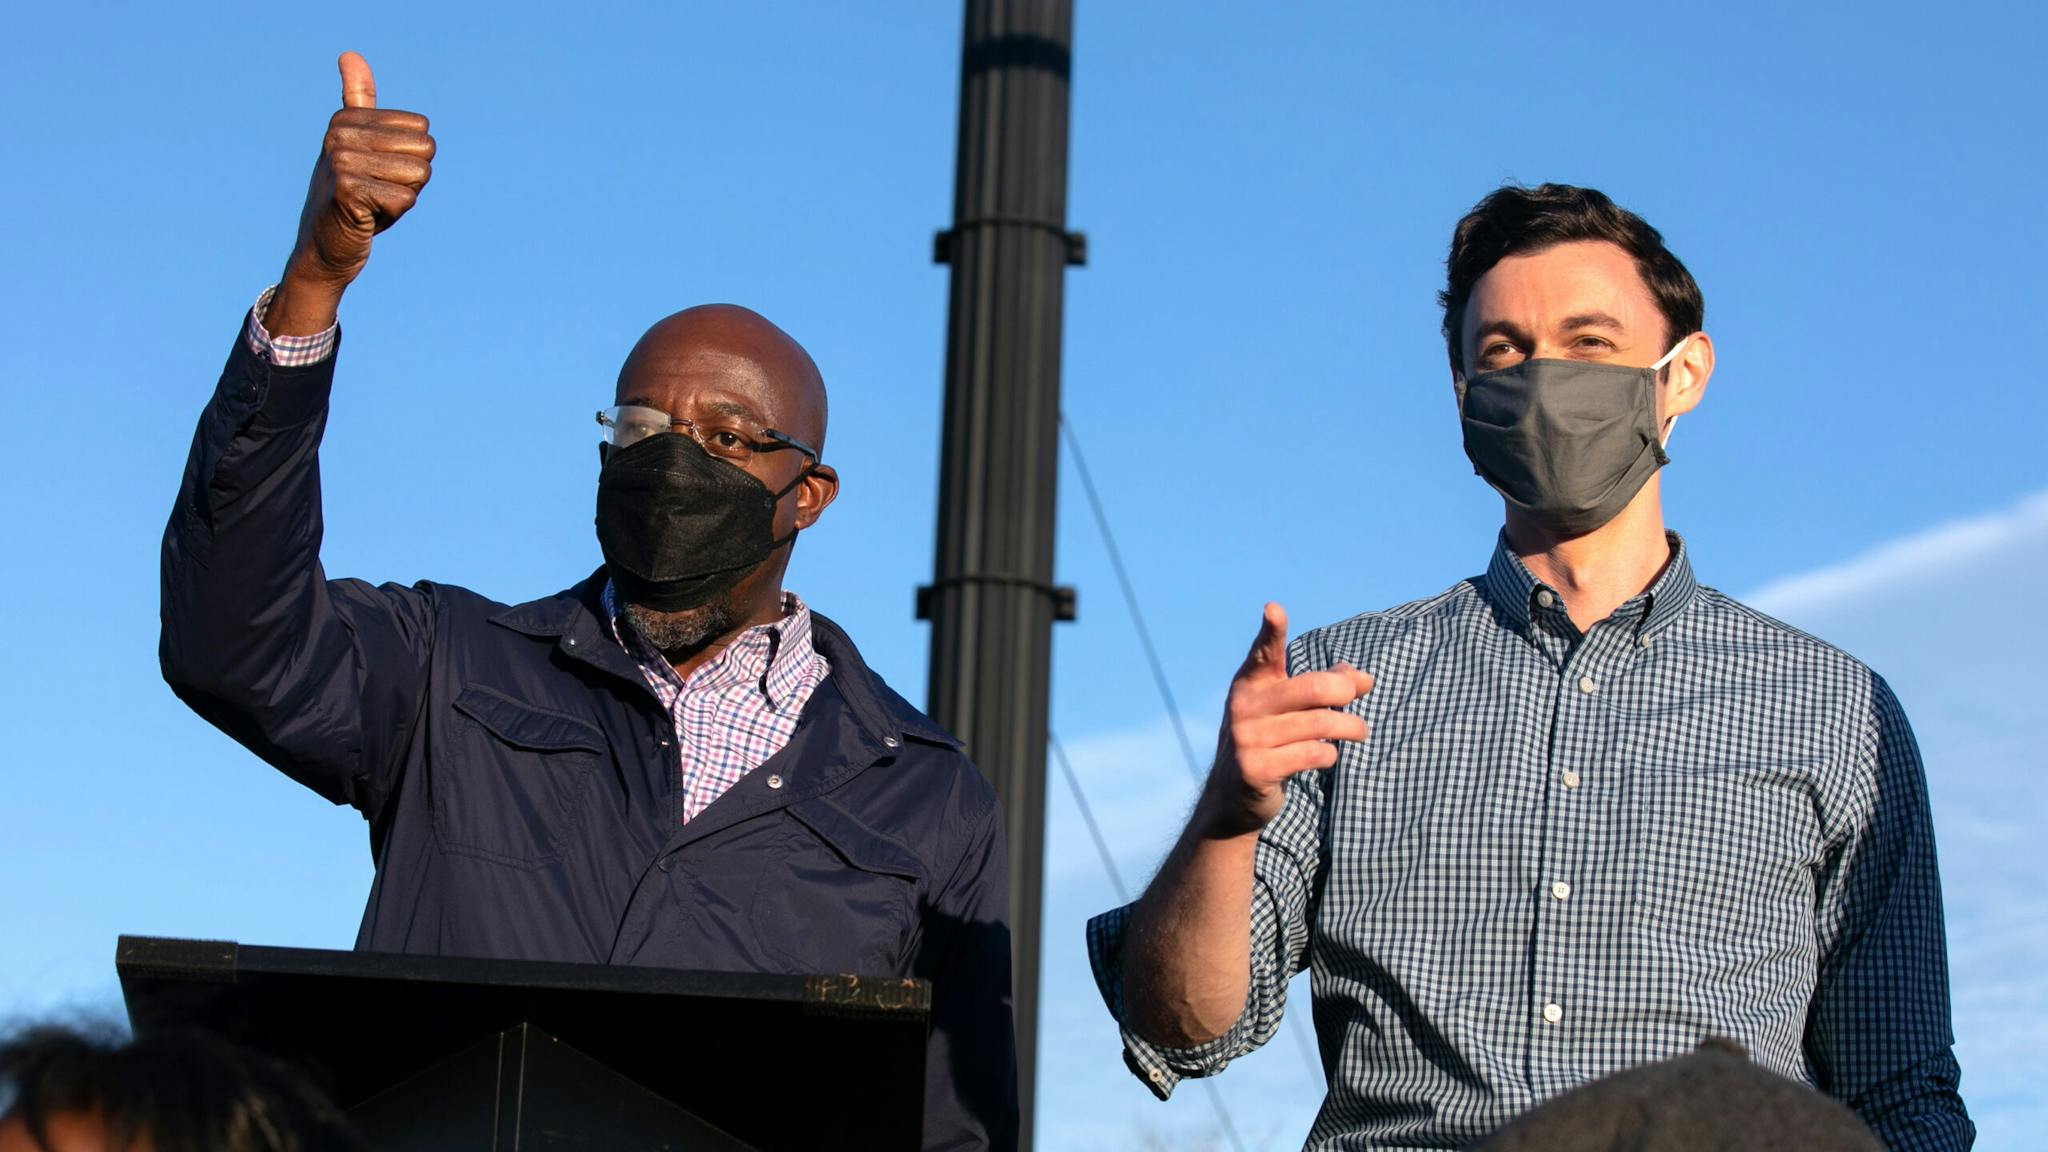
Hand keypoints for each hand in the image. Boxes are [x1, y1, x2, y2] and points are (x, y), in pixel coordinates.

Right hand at [269, 53, 434, 333]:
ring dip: (402, 198)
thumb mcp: (361, 146)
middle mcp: (340, 134)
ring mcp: (341, 161)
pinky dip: (393, 214)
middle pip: (426, 151)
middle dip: (411, 180)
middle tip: (378, 192)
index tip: (380, 173)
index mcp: (347, 118)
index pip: (422, 131)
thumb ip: (360, 103)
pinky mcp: (347, 191)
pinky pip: (404, 199)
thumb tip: (350, 54)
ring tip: (373, 204)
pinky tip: (367, 217)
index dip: (412, 160)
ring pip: (418, 176)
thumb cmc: (353, 197)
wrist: (326, 246)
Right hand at [1199, 603, 1373, 836]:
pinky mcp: (1255, 769)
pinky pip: (1311, 754)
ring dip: (1350, 727)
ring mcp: (1247, 738)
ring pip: (1320, 724)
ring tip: (1359, 731)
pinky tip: (1326, 756)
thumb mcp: (1291, 706)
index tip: (1274, 608)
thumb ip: (1326, 686)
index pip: (1264, 651)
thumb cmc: (1272, 737)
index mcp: (1251, 681)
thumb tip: (1365, 678)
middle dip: (1345, 691)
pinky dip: (1329, 755)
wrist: (1233, 794)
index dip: (1271, 630)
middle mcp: (1244, 705)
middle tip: (1358, 695)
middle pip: (1313, 689)